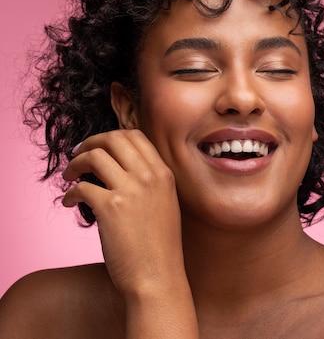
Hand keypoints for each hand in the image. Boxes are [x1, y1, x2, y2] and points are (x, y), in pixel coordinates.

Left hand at [62, 129, 186, 297]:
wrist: (158, 276)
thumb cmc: (160, 248)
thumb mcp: (166, 204)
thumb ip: (150, 182)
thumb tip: (119, 168)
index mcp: (164, 174)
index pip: (135, 136)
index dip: (111, 137)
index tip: (99, 147)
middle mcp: (150, 176)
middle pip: (113, 139)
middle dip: (90, 143)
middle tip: (78, 154)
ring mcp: (131, 190)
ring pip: (95, 156)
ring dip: (75, 163)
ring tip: (69, 176)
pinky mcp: (110, 208)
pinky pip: (81, 187)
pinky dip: (70, 193)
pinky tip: (69, 203)